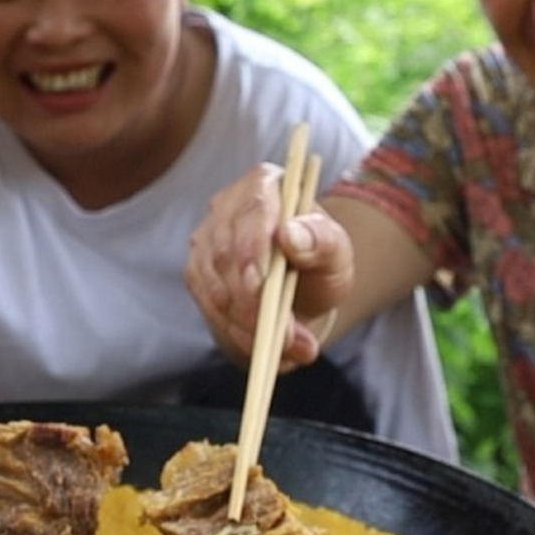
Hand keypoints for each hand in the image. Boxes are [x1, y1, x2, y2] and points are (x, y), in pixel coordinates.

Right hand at [184, 164, 353, 369]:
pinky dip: (235, 332)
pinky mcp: (197, 272)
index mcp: (265, 185)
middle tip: (289, 338)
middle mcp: (227, 206)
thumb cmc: (320, 264)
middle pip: (226, 253)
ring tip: (289, 349)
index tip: (260, 285)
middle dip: (254, 303)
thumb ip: (322, 241)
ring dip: (248, 324)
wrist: (301, 290)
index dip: (252, 249)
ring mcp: (206, 239)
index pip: (252, 211)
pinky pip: (209, 306)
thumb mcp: (337, 254)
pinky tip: (262, 346)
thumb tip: (289, 235)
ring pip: (214, 286)